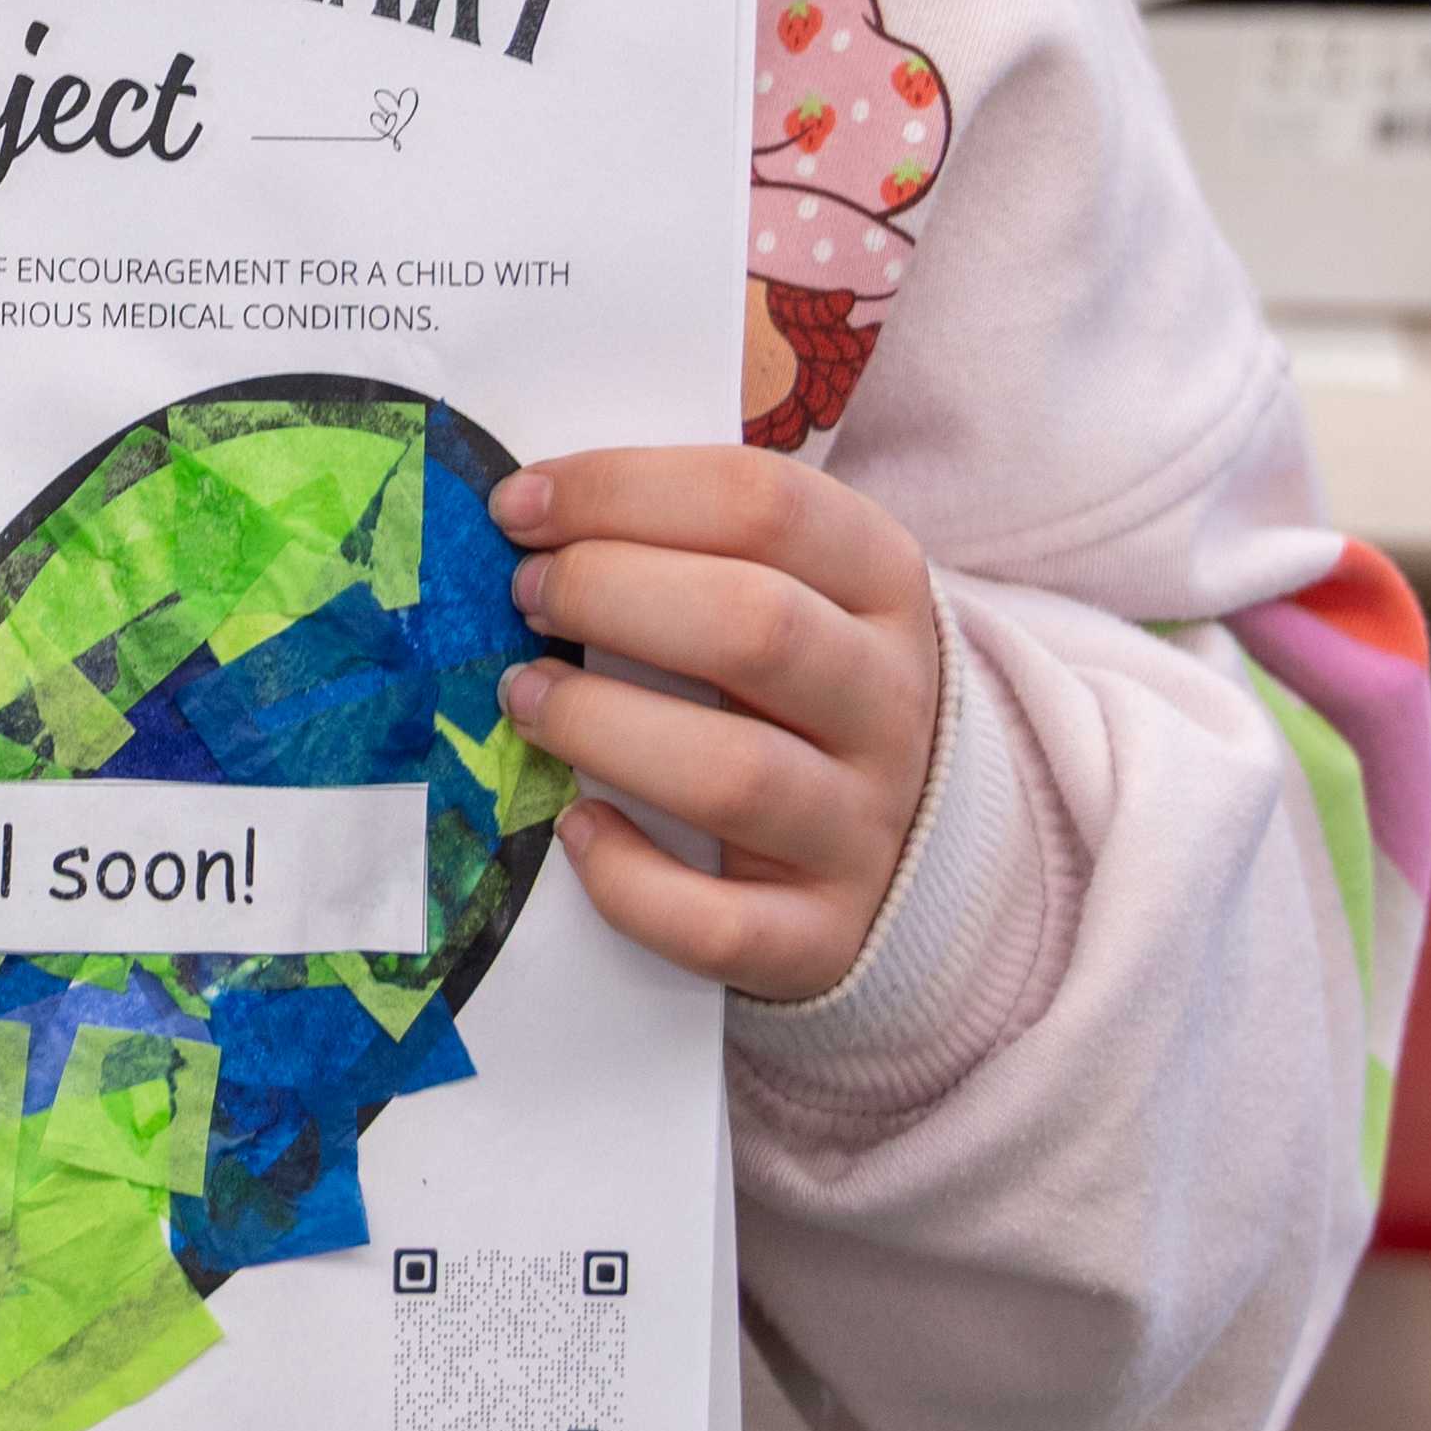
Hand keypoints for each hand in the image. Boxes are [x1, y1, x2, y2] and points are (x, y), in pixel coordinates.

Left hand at [496, 449, 939, 1002]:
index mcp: (884, 582)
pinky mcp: (823, 939)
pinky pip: (718, 925)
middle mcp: (890, 703)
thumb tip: (528, 512)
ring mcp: (864, 828)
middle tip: (525, 596)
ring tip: (524, 697)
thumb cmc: (800, 678)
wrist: (911, 839)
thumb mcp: (790, 583)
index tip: (519, 505)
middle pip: (753, 626)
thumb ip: (688, 540)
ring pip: (733, 776)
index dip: (624, 490)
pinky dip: (630, 881)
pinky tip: (578, 828)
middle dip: (607, 594)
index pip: (764, 503)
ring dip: (599, 725)